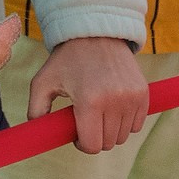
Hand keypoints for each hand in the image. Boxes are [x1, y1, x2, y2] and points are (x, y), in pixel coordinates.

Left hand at [29, 36, 148, 153]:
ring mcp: (132, 97)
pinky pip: (136, 125)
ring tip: (99, 111)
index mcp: (89, 101)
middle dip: (95, 136)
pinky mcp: (143, 93)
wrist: (95, 33)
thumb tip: (38, 134)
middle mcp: (114, 100)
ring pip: (123, 136)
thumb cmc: (67, 59)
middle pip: (107, 143)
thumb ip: (35, 110)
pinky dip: (125, 122)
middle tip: (86, 119)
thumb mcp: (43, 81)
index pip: (92, 145)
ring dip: (110, 130)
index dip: (82, 144)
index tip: (76, 132)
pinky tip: (113, 108)